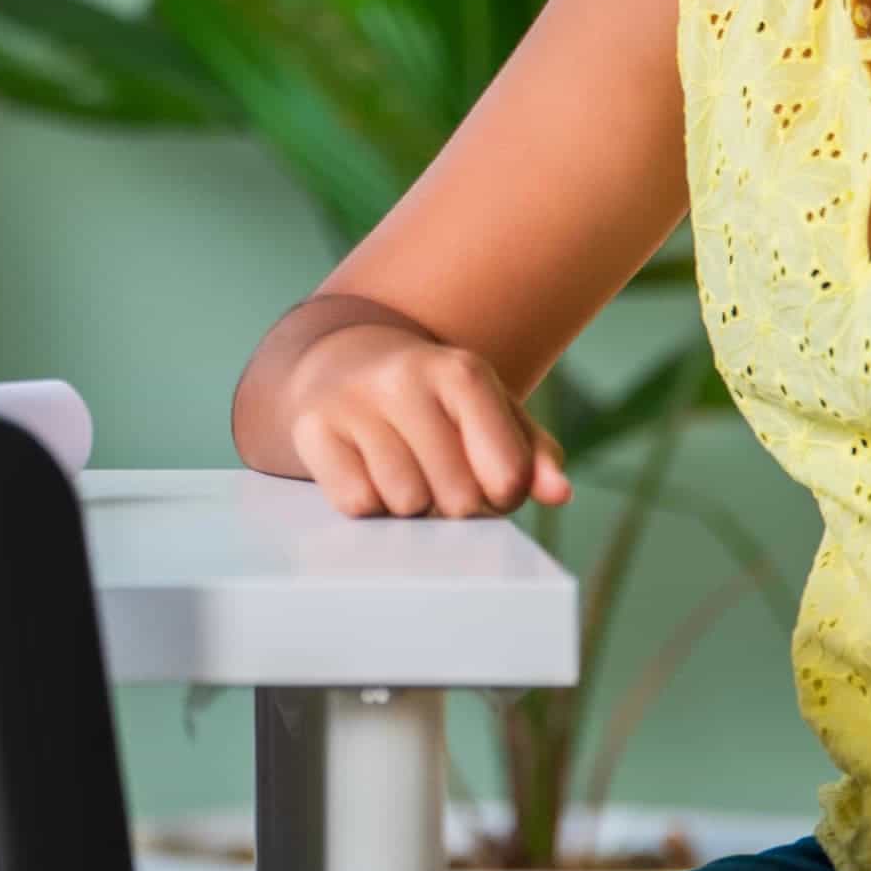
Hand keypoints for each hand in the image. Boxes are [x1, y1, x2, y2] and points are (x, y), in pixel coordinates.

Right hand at [287, 321, 570, 518]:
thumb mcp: (491, 413)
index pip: (506, 474)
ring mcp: (353, 401)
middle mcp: (404, 378)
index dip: (504, 495)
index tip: (491, 481)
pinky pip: (357, 504)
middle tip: (442, 479)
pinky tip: (367, 472)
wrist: (341, 363)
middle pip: (457, 498)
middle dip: (456, 505)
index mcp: (461, 371)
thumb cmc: (433, 402)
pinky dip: (369, 503)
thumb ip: (534, 454)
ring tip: (405, 474)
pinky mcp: (312, 429)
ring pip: (405, 503)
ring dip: (411, 507)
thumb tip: (558, 492)